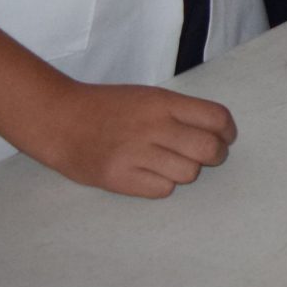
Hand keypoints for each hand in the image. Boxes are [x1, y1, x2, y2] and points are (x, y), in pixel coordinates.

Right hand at [25, 80, 237, 198]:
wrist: (60, 120)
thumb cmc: (107, 108)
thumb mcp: (147, 96)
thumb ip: (179, 112)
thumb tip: (217, 131)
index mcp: (162, 102)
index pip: (216, 118)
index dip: (226, 131)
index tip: (224, 137)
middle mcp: (153, 127)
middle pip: (208, 148)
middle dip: (215, 155)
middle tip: (208, 156)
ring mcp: (135, 153)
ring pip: (188, 172)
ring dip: (187, 171)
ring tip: (172, 164)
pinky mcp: (119, 178)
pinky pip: (163, 189)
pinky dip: (163, 185)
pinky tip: (151, 175)